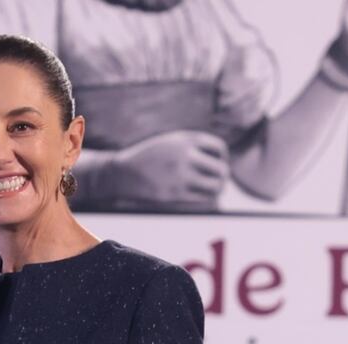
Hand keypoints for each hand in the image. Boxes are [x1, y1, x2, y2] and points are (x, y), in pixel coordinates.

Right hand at [105, 130, 229, 208]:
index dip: (222, 157)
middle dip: (223, 176)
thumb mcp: (171, 142)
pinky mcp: (174, 194)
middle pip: (221, 169)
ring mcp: (180, 176)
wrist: (124, 173)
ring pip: (215, 186)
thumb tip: (222, 160)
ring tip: (215, 190)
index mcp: (185, 140)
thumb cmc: (150, 157)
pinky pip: (202, 199)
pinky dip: (207, 200)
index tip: (217, 163)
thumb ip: (193, 146)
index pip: (219, 148)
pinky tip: (204, 198)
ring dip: (218, 189)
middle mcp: (185, 156)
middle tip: (220, 180)